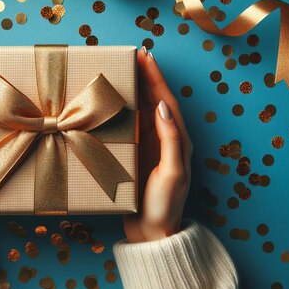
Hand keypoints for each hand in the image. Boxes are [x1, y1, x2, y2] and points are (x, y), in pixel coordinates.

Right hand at [123, 48, 193, 242]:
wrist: (152, 233)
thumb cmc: (164, 205)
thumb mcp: (172, 172)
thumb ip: (171, 140)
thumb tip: (161, 107)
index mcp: (177, 140)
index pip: (165, 101)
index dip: (156, 77)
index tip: (145, 55)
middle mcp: (164, 139)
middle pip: (154, 100)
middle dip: (145, 76)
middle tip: (132, 55)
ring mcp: (149, 147)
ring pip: (141, 111)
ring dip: (133, 90)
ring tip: (121, 71)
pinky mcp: (135, 156)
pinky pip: (129, 127)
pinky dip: (122, 111)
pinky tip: (111, 104)